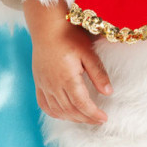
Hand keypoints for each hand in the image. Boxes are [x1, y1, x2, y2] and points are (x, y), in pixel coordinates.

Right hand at [23, 0, 112, 124]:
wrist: (47, 26)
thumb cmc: (69, 36)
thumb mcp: (88, 53)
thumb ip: (98, 74)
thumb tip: (108, 92)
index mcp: (67, 78)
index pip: (82, 104)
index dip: (93, 114)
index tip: (104, 118)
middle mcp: (53, 85)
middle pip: (70, 110)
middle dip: (86, 118)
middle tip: (98, 120)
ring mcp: (43, 84)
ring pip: (57, 110)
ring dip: (72, 118)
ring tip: (85, 118)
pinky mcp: (38, 82)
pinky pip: (44, 104)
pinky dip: (55, 113)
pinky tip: (64, 114)